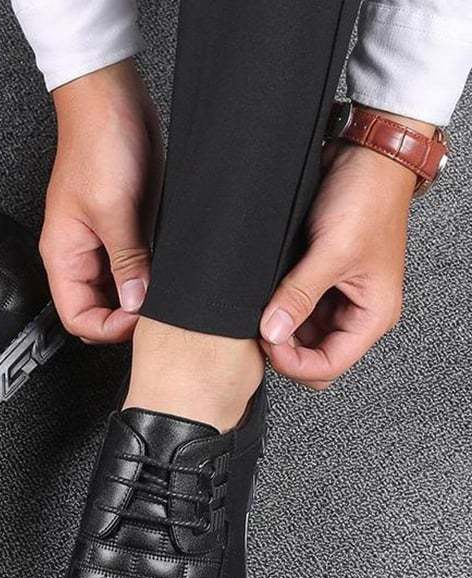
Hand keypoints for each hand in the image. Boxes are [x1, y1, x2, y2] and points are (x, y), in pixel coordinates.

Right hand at [40, 60, 163, 342]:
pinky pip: (136, 265)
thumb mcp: (113, 209)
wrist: (113, 99)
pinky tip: (167, 267)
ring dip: (141, 294)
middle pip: (99, 308)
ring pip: (120, 290)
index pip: (77, 317)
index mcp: (63, 255)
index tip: (137, 318)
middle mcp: (80, 254)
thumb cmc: (97, 142)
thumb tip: (135, 302)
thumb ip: (125, 261)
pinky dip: (151, 273)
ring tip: (164, 287)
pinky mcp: (126, 228)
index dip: (107, 327)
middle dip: (127, 315)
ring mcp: (104, 242)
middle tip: (157, 308)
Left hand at [259, 113, 431, 388]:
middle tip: (259, 327)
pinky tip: (264, 295)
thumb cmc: (367, 198)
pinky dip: (278, 309)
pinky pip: (295, 310)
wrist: (365, 156)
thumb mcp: (333, 251)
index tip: (266, 341)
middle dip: (285, 350)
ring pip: (301, 336)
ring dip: (278, 329)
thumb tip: (272, 332)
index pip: (330, 366)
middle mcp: (356, 311)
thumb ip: (300, 295)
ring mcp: (336, 298)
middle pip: (314, 357)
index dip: (294, 362)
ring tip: (258, 307)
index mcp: (373, 314)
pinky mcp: (319, 281)